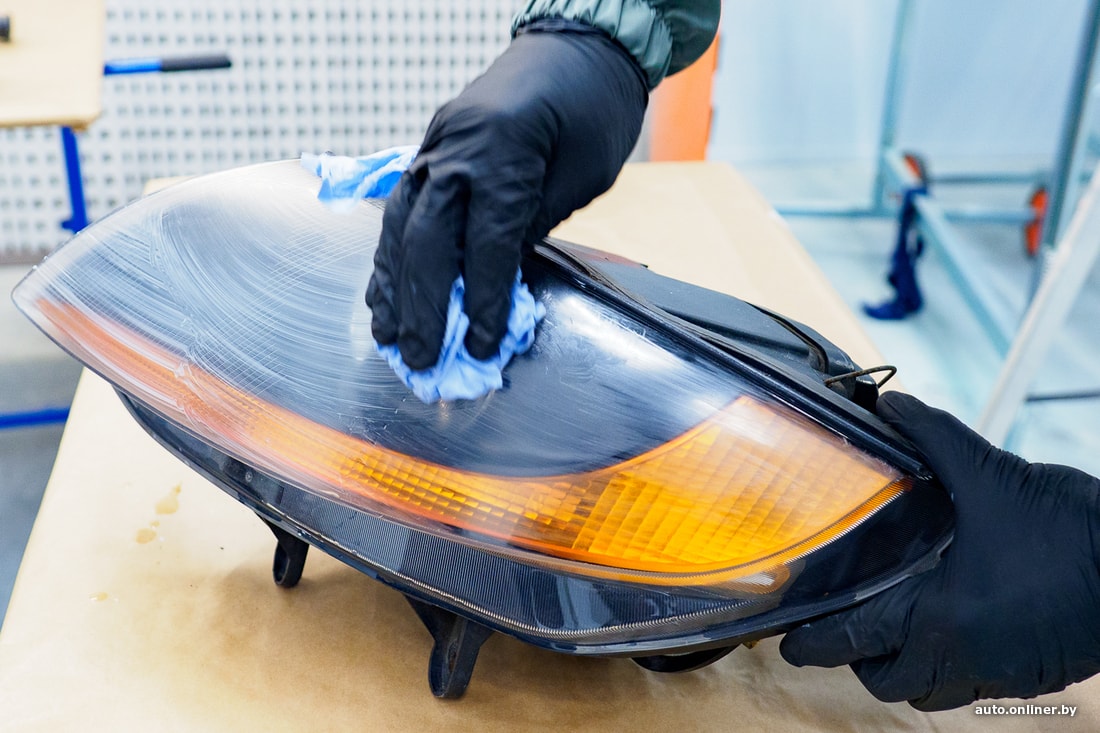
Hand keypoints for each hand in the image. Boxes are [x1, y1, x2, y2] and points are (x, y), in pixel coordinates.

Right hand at [366, 23, 646, 369]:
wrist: (579, 44)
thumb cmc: (594, 108)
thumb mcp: (580, 175)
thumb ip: (533, 227)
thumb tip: (496, 284)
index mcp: (503, 152)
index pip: (485, 245)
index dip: (483, 301)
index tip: (483, 346)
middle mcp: (457, 148)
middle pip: (427, 241)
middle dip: (423, 307)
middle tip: (422, 358)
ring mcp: (437, 145)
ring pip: (401, 225)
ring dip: (392, 286)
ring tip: (388, 336)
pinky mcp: (431, 148)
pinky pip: (401, 206)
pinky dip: (390, 252)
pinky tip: (384, 288)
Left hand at [780, 391, 1099, 709]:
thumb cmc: (1073, 529)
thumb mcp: (992, 475)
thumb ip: (933, 437)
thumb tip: (892, 405)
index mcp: (943, 616)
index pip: (856, 641)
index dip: (815, 645)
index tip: (786, 645)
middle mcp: (965, 654)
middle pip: (888, 680)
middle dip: (858, 660)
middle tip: (841, 629)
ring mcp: (1000, 670)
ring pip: (929, 691)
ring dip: (902, 669)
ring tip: (889, 632)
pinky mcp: (1029, 672)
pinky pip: (971, 687)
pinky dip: (946, 669)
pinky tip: (946, 631)